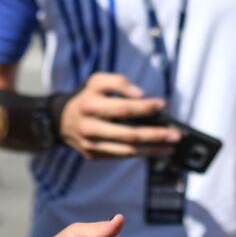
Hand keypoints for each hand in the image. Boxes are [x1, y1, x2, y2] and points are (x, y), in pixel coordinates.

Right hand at [60, 73, 178, 159]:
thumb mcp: (97, 81)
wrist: (59, 119)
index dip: (143, 107)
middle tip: (175, 134)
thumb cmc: (86, 96)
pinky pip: (120, 155)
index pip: (122, 108)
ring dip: (151, 149)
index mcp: (90, 105)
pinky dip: (140, 153)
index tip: (162, 104)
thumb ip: (118, 82)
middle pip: (127, 133)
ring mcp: (91, 144)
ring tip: (170, 146)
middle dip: (154, 134)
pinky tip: (156, 151)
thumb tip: (141, 95)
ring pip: (126, 149)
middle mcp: (89, 126)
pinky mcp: (93, 155)